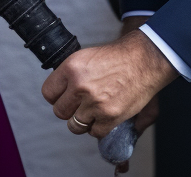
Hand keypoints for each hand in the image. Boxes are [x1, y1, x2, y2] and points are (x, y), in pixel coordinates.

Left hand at [42, 29, 175, 139]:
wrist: (142, 60)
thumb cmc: (115, 58)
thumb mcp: (85, 58)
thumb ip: (70, 76)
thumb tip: (58, 93)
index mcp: (71, 68)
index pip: (48, 93)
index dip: (56, 96)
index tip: (64, 97)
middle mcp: (80, 86)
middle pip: (60, 112)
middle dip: (69, 110)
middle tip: (80, 104)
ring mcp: (94, 103)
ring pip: (75, 126)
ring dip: (83, 121)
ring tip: (94, 110)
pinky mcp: (109, 116)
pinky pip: (94, 132)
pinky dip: (99, 127)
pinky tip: (105, 114)